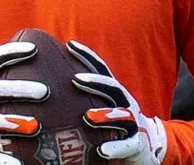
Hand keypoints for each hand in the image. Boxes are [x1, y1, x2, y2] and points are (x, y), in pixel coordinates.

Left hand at [67, 40, 167, 164]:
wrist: (144, 148)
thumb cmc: (113, 125)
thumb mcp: (100, 105)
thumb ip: (82, 94)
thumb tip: (49, 81)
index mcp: (115, 93)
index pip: (102, 70)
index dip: (88, 56)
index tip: (69, 44)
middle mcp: (126, 105)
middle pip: (113, 88)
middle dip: (96, 81)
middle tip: (75, 78)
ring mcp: (134, 125)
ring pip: (124, 116)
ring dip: (106, 115)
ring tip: (87, 116)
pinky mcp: (138, 146)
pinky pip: (129, 145)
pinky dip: (116, 147)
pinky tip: (102, 150)